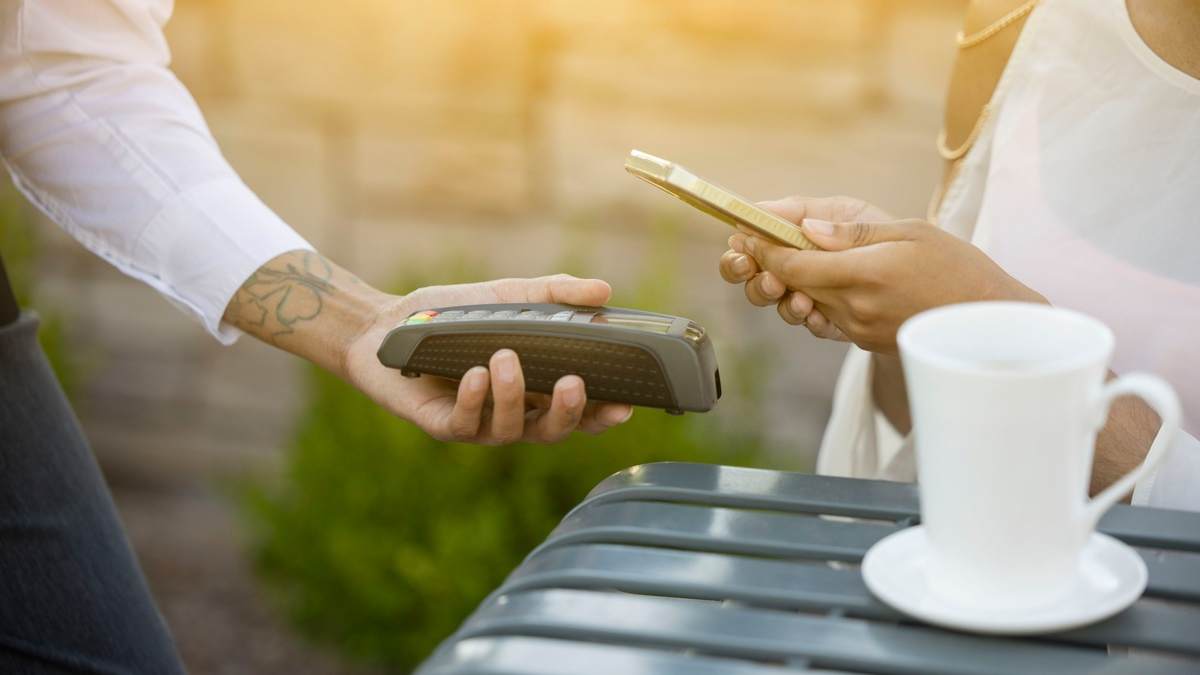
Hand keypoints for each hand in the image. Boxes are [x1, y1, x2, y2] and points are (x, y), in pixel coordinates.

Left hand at [343, 275, 634, 444]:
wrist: (389, 324)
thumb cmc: (455, 315)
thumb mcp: (511, 296)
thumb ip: (558, 294)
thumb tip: (604, 290)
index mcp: (537, 388)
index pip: (581, 411)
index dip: (604, 415)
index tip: (624, 405)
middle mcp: (514, 411)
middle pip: (554, 431)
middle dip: (568, 413)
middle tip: (572, 384)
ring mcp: (479, 422)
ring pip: (510, 429)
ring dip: (513, 395)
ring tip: (505, 358)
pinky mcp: (443, 425)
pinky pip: (465, 425)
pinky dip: (474, 400)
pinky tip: (475, 375)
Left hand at [724, 195, 1046, 354]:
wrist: (993, 324)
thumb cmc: (959, 269)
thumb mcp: (911, 233)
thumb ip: (853, 233)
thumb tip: (806, 229)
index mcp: (863, 275)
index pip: (792, 265)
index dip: (764, 249)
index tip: (747, 233)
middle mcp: (854, 308)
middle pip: (792, 285)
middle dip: (769, 263)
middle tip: (753, 242)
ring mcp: (858, 329)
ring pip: (807, 302)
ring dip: (792, 282)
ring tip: (787, 258)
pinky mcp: (865, 341)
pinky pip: (829, 317)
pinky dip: (819, 298)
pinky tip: (824, 282)